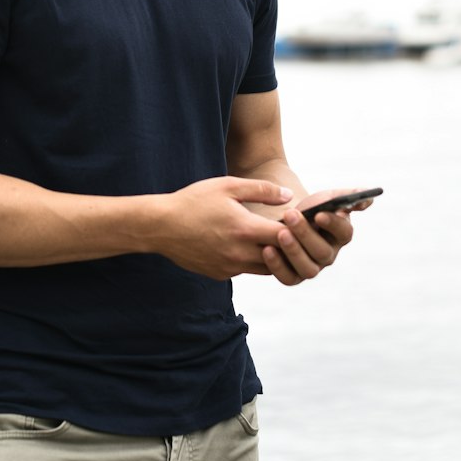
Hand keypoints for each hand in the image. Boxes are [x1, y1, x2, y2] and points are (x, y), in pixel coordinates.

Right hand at [155, 176, 294, 279]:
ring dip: (273, 255)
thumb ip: (262, 190)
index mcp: (245, 230)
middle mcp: (240, 254)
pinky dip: (252, 260)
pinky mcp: (220, 274)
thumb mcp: (228, 186)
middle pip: (280, 257)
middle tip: (292, 231)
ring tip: (272, 238)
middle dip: (289, 245)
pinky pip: (246, 270)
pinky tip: (247, 245)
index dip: (297, 228)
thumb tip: (288, 196)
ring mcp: (230, 267)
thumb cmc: (194, 201)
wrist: (161, 226)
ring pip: (266, 268)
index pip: (286, 236)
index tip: (299, 220)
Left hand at [262, 188, 373, 284]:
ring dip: (294, 251)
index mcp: (341, 235)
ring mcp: (312, 268)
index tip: (320, 213)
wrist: (287, 219)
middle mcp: (329, 255)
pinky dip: (277, 266)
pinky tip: (267, 249)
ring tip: (280, 233)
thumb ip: (348, 196)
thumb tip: (366, 199)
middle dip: (306, 233)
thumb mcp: (328, 198)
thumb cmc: (311, 208)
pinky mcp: (293, 276)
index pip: (344, 233)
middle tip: (291, 215)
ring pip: (308, 268)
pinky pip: (288, 278)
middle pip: (323, 252)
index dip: (333, 224)